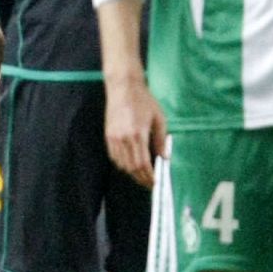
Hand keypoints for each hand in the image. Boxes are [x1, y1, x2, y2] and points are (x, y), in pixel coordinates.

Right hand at [105, 73, 166, 187]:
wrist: (123, 88)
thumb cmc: (144, 101)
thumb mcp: (159, 119)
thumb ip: (161, 140)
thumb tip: (164, 158)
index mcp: (138, 134)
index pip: (143, 163)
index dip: (149, 176)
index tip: (155, 182)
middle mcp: (124, 139)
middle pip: (131, 167)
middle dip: (141, 178)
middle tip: (150, 183)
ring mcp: (114, 138)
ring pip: (122, 164)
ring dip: (132, 173)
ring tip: (142, 175)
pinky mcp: (108, 136)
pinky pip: (114, 157)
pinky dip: (123, 164)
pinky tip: (130, 164)